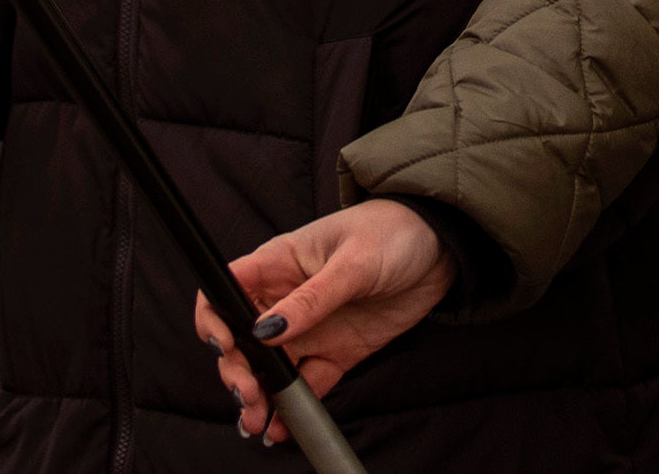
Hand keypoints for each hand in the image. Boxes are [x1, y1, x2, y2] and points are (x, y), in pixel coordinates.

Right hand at [202, 200, 452, 443]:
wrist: (443, 248)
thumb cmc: (393, 231)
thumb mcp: (353, 261)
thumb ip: (311, 298)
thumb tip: (267, 330)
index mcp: (278, 264)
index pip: (225, 290)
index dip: (215, 319)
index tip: (226, 345)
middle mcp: (285, 299)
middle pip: (241, 340)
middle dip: (236, 370)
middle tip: (248, 395)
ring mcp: (310, 329)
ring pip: (269, 369)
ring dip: (259, 396)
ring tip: (258, 421)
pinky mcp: (335, 352)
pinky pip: (306, 384)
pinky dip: (292, 407)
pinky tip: (282, 427)